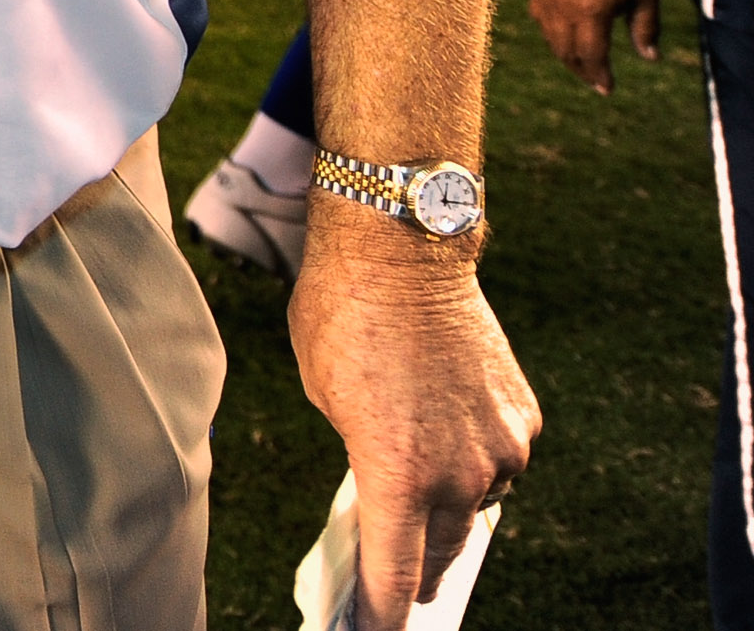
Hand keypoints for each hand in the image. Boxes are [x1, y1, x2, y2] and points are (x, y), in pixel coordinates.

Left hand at [290, 208, 538, 629]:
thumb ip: (360, 456)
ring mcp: (500, 448)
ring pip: (475, 504)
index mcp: (397, 475)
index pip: (393, 576)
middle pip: (439, 550)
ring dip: (451, 506)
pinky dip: (476, 457)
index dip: (380, 617)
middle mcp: (459, 474)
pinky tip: (452, 435)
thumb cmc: (341, 319)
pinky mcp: (523, 419)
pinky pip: (499, 459)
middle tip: (402, 584)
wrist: (404, 254)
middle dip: (418, 570)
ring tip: (425, 496)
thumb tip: (382, 486)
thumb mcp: (325, 400)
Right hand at [528, 0, 660, 94]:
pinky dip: (552, 35)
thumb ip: (646, 27)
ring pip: (552, 40)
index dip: (600, 76)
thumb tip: (649, 58)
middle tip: (596, 81)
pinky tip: (565, 35)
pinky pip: (541, 21)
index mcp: (592, 11)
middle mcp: (564, 9)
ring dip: (567, 56)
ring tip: (583, 62)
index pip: (592, 56)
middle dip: (583, 71)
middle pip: (568, 53)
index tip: (608, 89)